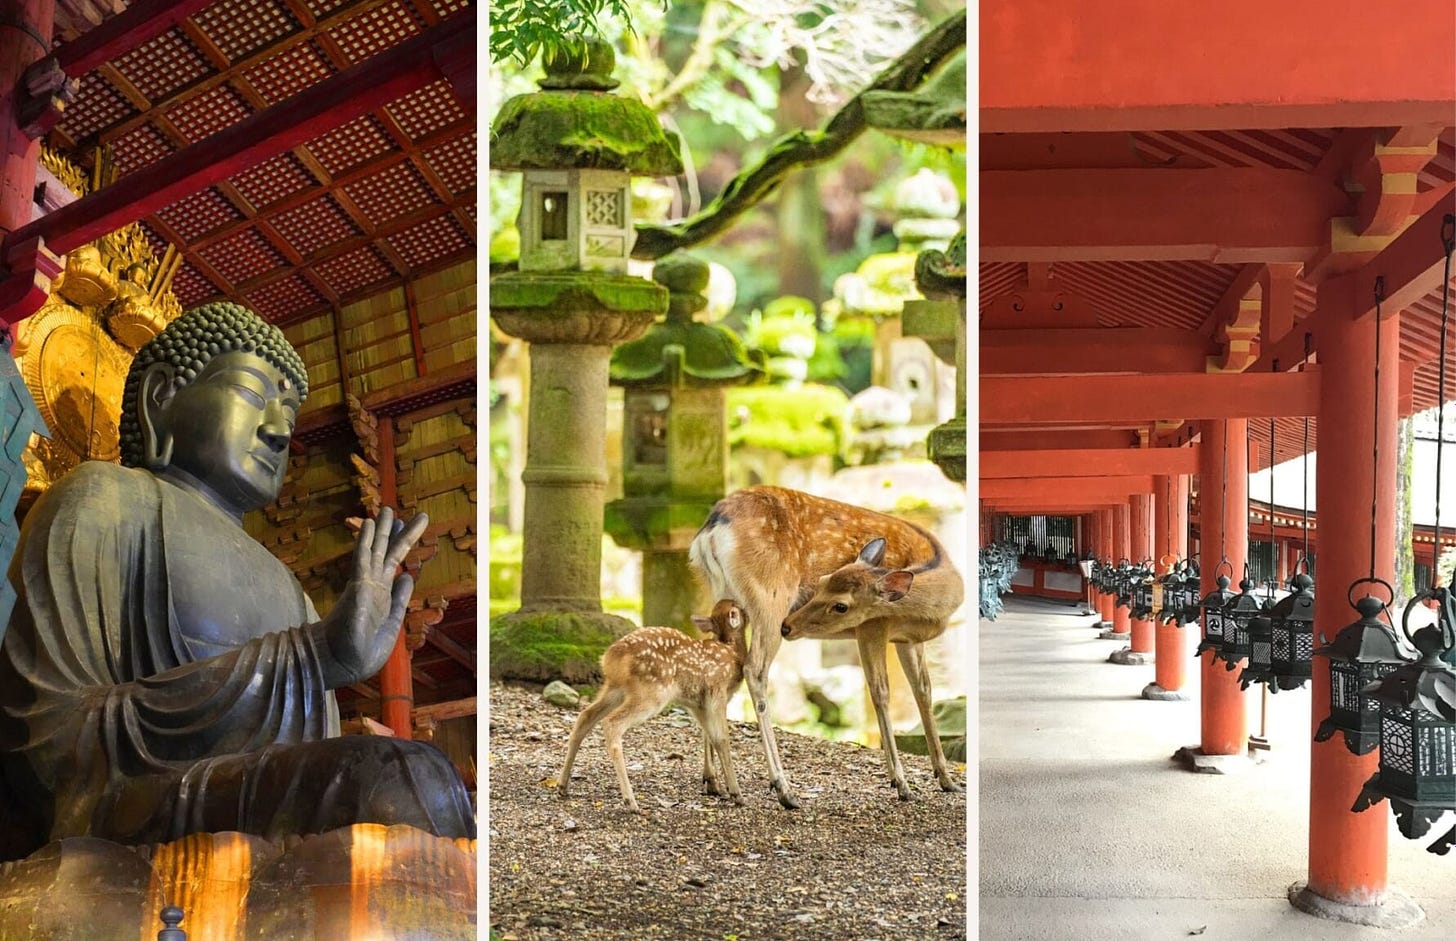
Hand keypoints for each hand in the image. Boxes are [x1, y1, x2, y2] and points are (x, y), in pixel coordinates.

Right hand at [315, 507, 428, 687]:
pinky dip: (366, 540)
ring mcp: (364, 584)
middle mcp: (373, 586)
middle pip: (387, 553)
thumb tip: (408, 575)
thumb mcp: (392, 623)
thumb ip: (400, 599)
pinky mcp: (357, 586)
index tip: (406, 528)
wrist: (344, 663)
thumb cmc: (363, 651)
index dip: (401, 546)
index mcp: (382, 596)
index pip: (392, 565)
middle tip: (403, 512)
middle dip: (397, 533)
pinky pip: (362, 558)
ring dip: (383, 529)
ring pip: (377, 550)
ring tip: (389, 509)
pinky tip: (369, 522)